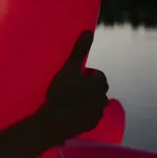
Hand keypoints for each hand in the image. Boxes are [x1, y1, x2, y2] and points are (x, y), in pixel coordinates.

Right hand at [35, 30, 108, 144]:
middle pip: (96, 89)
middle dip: (85, 87)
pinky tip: (67, 112)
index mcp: (100, 85)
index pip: (97, 75)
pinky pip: (87, 116)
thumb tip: (88, 31)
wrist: (54, 120)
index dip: (85, 74)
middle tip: (68, 87)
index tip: (72, 76)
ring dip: (84, 101)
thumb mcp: (68, 68)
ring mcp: (97, 114)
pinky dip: (81, 113)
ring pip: (92, 103)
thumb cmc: (62, 92)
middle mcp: (103, 99)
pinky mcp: (90, 125)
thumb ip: (79, 50)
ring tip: (67, 100)